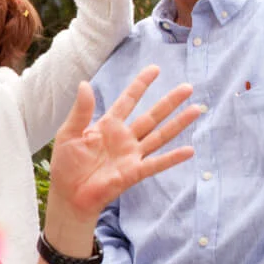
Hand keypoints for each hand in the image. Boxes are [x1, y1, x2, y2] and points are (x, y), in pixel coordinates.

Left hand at [47, 65, 200, 221]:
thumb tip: (85, 84)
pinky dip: (172, 158)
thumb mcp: (69, 133)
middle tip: (188, 87)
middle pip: (152, 116)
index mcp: (108, 126)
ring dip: (178, 124)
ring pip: (159, 135)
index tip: (155, 69)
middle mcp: (124, 138)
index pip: (128, 101)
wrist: (68, 195)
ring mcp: (131, 155)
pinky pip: (156, 163)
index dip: (141, 85)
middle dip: (169, 102)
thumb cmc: (66, 164)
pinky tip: (189, 150)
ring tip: (197, 109)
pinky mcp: (133, 173)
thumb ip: (81, 111)